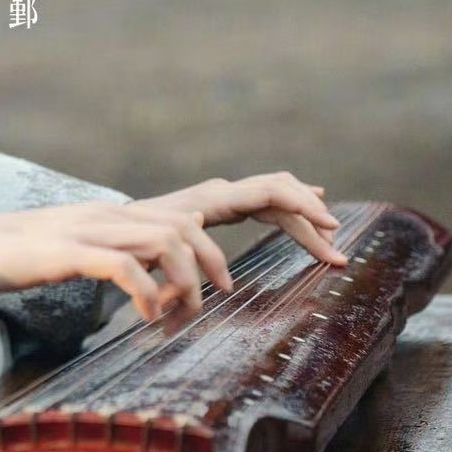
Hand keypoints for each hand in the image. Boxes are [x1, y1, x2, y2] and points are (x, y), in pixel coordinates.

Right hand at [0, 201, 237, 325]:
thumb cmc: (18, 255)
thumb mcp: (75, 245)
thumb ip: (113, 246)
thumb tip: (145, 260)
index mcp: (108, 214)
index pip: (178, 217)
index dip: (209, 249)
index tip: (221, 284)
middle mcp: (104, 215)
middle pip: (181, 226)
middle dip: (209, 263)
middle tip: (211, 301)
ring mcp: (87, 230)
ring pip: (162, 241)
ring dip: (181, 282)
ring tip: (175, 315)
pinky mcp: (67, 252)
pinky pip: (124, 266)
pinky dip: (146, 292)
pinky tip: (144, 317)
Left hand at [135, 173, 344, 273]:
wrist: (115, 227)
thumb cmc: (135, 241)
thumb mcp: (157, 251)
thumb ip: (185, 253)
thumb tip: (211, 261)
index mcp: (215, 197)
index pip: (272, 192)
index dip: (304, 208)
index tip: (330, 228)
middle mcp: (224, 190)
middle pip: (283, 192)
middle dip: (313, 220)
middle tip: (337, 253)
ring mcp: (225, 195)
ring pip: (279, 195)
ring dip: (305, 216)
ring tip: (330, 239)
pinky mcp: (225, 205)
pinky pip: (268, 201)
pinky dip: (292, 209)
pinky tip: (311, 214)